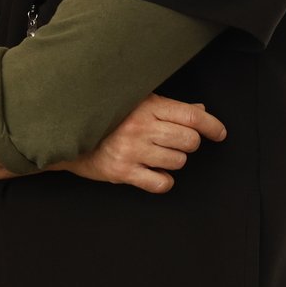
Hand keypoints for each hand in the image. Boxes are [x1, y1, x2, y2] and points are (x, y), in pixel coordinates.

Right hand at [57, 94, 226, 193]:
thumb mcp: (136, 102)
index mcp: (146, 106)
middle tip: (175, 143)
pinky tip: (153, 173)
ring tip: (156, 155)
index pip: (192, 117)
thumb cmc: (104, 117)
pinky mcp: (122, 172)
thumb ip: (168, 108)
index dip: (212, 126)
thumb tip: (200, 113)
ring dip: (173, 161)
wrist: (66, 134)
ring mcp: (131, 151)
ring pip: (178, 162)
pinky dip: (163, 180)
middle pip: (189, 141)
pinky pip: (161, 183)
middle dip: (188, 144)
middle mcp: (140, 128)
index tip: (219, 133)